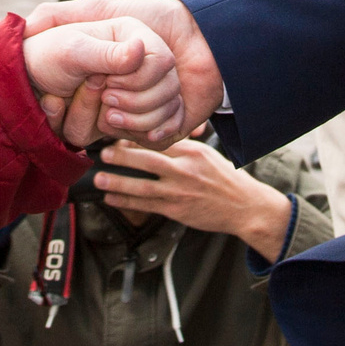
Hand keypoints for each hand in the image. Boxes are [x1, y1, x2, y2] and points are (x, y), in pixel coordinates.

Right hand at [25, 0, 224, 142]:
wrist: (206, 35)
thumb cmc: (155, 18)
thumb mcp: (101, 10)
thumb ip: (58, 14)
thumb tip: (27, 26)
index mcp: (100, 83)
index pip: (74, 114)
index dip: (84, 100)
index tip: (96, 80)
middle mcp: (118, 102)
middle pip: (102, 127)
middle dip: (118, 102)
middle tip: (123, 83)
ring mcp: (142, 117)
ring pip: (131, 132)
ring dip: (143, 110)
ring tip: (156, 86)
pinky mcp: (167, 128)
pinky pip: (157, 138)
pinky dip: (164, 122)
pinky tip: (174, 103)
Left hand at [92, 138, 293, 257]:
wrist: (244, 206)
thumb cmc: (225, 180)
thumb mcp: (207, 154)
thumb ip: (182, 146)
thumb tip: (154, 138)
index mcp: (192, 152)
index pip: (159, 141)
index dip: (136, 138)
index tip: (118, 135)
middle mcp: (185, 170)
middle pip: (147, 161)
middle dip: (121, 157)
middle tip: (103, 153)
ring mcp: (180, 192)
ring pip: (142, 187)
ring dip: (117, 183)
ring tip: (99, 179)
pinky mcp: (177, 211)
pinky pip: (147, 206)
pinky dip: (127, 203)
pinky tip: (112, 199)